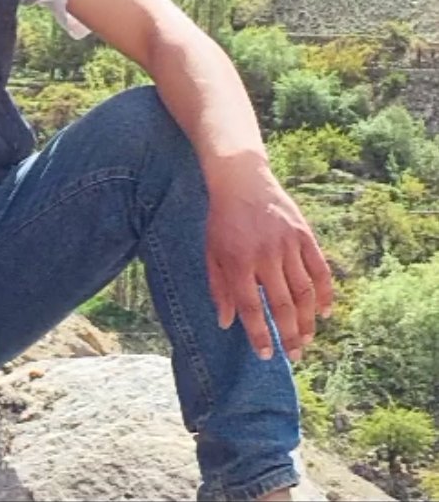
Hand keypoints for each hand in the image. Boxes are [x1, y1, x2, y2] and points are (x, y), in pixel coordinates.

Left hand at [204, 155, 333, 361]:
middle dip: (289, 335)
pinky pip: (320, 270)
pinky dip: (325, 293)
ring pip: (304, 292)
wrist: (241, 180)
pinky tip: (325, 312)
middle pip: (281, 304)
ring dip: (308, 321)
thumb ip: (219, 288)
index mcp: (237, 261)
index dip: (259, 334)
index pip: (250, 307)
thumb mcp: (211, 252)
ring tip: (307, 340)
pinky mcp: (303, 234)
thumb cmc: (222, 220)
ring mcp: (287, 244)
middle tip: (293, 356)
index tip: (266, 355)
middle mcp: (264, 255)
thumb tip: (226, 324)